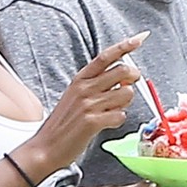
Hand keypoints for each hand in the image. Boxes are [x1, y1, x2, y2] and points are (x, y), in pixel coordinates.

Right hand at [22, 33, 146, 176]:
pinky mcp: (92, 122)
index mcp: (80, 79)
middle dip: (133, 79)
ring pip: (126, 93)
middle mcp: (84, 88)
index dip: (125, 46)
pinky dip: (118, 120)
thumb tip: (124, 80)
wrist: (46, 148)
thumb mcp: (75, 97)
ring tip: (112, 111)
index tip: (140, 38)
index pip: (106, 56)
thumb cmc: (63, 124)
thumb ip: (97, 86)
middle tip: (127, 89)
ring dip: (125, 103)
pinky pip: (121, 116)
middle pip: (123, 71)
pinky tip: (107, 124)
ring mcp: (88, 104)